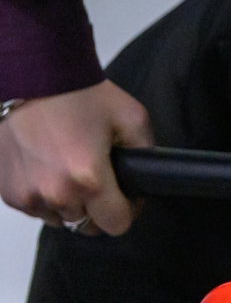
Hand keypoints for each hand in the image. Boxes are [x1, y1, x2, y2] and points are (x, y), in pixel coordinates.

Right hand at [0, 80, 152, 235]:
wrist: (32, 77)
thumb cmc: (78, 93)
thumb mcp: (132, 118)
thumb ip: (146, 154)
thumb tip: (146, 179)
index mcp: (88, 179)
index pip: (116, 225)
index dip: (128, 210)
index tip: (127, 197)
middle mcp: (54, 193)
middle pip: (87, 225)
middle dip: (98, 207)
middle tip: (100, 178)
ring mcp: (26, 194)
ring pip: (59, 219)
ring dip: (69, 203)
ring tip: (72, 169)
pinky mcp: (6, 191)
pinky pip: (34, 207)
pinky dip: (44, 195)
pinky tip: (50, 168)